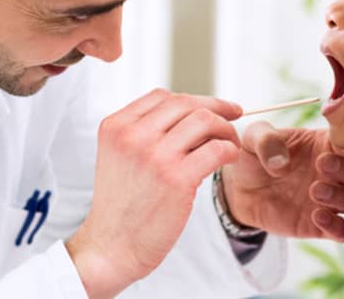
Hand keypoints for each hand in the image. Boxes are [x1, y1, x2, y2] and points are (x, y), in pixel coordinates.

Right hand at [65, 89, 242, 298]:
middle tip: (233, 119)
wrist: (110, 247)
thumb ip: (146, 134)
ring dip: (225, 129)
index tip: (214, 108)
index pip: (162, 96)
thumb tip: (193, 118)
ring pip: (204, 120)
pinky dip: (229, 150)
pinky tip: (229, 159)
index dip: (194, 99)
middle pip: (186, 103)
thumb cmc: (121, 207)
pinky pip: (216, 149)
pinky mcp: (176, 178)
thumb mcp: (120, 157)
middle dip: (216, 108)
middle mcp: (132, 135)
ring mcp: (154, 155)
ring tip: (230, 144)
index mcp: (116, 126)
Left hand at [221, 122, 343, 241]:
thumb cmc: (253, 157)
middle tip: (322, 165)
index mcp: (327, 145)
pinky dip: (339, 227)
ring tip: (314, 191)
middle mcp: (337, 173)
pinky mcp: (322, 226)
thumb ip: (266, 140)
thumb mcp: (253, 138)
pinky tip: (316, 216)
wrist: (239, 190)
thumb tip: (282, 164)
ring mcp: (332, 201)